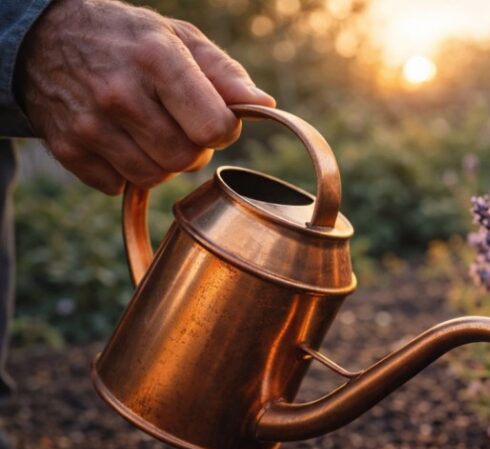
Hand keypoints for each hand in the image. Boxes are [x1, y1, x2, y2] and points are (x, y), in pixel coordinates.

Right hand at [17, 0, 275, 194]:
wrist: (44, 39)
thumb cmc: (128, 40)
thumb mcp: (178, 38)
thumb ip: (225, 75)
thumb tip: (263, 106)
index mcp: (155, 59)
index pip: (213, 128)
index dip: (222, 130)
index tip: (213, 118)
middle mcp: (119, 93)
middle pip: (185, 159)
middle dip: (192, 148)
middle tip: (177, 123)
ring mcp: (89, 124)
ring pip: (154, 178)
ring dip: (160, 162)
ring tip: (148, 129)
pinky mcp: (67, 149)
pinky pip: (118, 185)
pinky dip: (124, 170)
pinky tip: (118, 138)